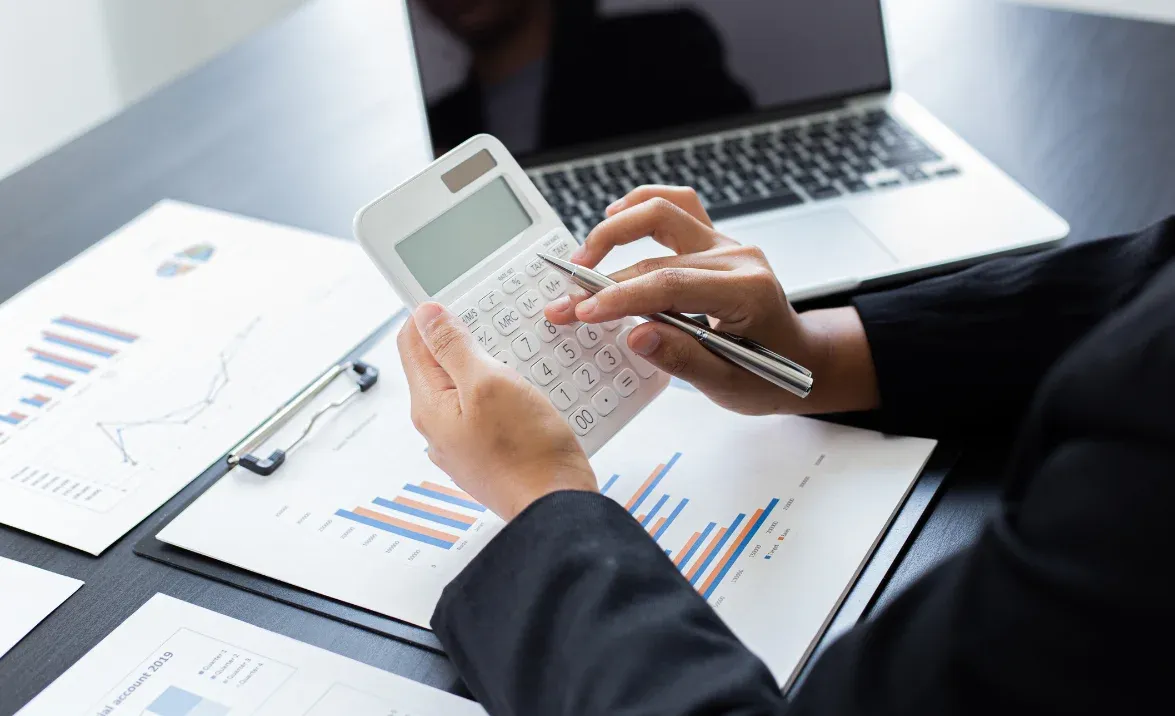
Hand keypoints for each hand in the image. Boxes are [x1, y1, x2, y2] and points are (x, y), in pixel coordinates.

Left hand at [397, 303, 597, 519]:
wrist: (557, 506)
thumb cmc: (527, 451)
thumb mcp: (489, 382)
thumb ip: (454, 347)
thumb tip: (427, 315)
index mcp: (429, 406)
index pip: (411, 343)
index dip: (431, 314)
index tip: (459, 299)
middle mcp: (438, 427)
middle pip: (438, 365)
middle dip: (464, 340)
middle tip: (495, 325)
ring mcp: (463, 444)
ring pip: (466, 388)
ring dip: (488, 366)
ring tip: (516, 358)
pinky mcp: (488, 454)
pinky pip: (487, 411)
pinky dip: (504, 394)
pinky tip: (528, 392)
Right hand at [545, 186, 878, 415]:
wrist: (800, 359)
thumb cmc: (768, 375)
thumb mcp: (728, 385)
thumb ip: (682, 359)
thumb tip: (636, 335)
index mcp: (746, 292)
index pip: (671, 285)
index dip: (621, 297)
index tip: (583, 312)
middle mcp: (736, 258)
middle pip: (657, 252)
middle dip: (603, 279)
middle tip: (566, 303)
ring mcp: (725, 244)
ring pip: (665, 211)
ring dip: (617, 228)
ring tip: (582, 257)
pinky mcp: (713, 241)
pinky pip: (677, 206)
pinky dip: (642, 205)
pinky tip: (614, 215)